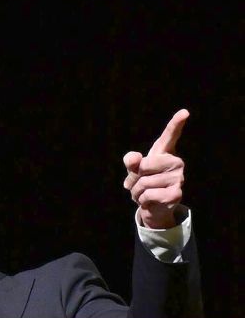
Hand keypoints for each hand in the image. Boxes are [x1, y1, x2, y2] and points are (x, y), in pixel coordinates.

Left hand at [123, 109, 187, 228]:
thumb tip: (134, 159)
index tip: (184, 112)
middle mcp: (176, 162)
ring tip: (144, 193)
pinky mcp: (176, 194)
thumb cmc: (143, 182)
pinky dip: (143, 200)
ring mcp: (179, 178)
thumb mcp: (134, 169)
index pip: (170, 135)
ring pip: (144, 183)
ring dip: (136, 192)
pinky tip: (150, 201)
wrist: (152, 205)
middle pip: (143, 167)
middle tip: (138, 184)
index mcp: (165, 152)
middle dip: (133, 178)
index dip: (176, 123)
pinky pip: (148, 195)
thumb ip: (132, 161)